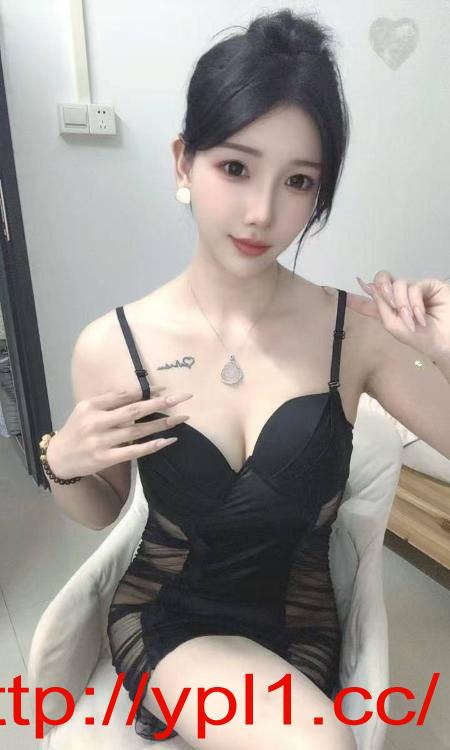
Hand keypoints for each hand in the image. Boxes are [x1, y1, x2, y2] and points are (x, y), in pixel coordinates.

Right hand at [46, 387, 191, 478]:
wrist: (58, 458)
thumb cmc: (77, 430)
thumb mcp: (86, 410)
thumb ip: (109, 402)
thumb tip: (140, 394)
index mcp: (92, 406)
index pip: (124, 395)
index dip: (146, 391)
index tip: (165, 388)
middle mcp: (96, 422)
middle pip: (134, 410)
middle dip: (160, 403)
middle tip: (181, 397)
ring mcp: (101, 441)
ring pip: (137, 430)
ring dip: (162, 424)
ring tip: (182, 418)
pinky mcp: (106, 458)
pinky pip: (134, 451)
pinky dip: (152, 446)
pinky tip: (168, 440)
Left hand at [345, 270, 449, 360]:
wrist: (442, 340)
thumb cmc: (419, 337)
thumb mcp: (393, 325)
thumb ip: (380, 306)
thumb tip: (369, 286)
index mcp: (388, 309)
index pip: (368, 300)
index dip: (354, 295)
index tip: (331, 290)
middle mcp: (398, 297)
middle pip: (382, 280)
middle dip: (382, 290)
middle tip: (391, 305)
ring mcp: (413, 289)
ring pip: (398, 285)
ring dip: (403, 305)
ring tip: (411, 321)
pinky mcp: (428, 285)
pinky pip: (414, 286)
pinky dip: (415, 304)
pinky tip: (420, 316)